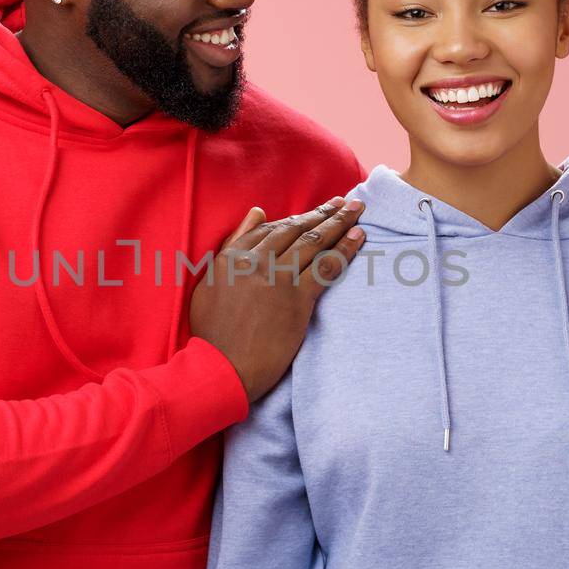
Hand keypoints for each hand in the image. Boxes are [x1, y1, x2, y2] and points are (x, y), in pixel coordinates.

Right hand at [191, 197, 365, 402]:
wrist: (223, 367)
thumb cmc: (213, 333)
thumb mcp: (209, 283)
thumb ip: (232, 245)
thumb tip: (257, 212)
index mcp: (233, 257)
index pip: (270, 228)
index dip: (297, 217)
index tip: (314, 212)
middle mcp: (257, 261)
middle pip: (297, 229)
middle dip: (324, 212)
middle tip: (346, 202)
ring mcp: (279, 278)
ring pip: (315, 241)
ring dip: (339, 222)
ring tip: (357, 209)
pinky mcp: (298, 298)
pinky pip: (328, 266)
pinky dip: (346, 248)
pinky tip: (360, 235)